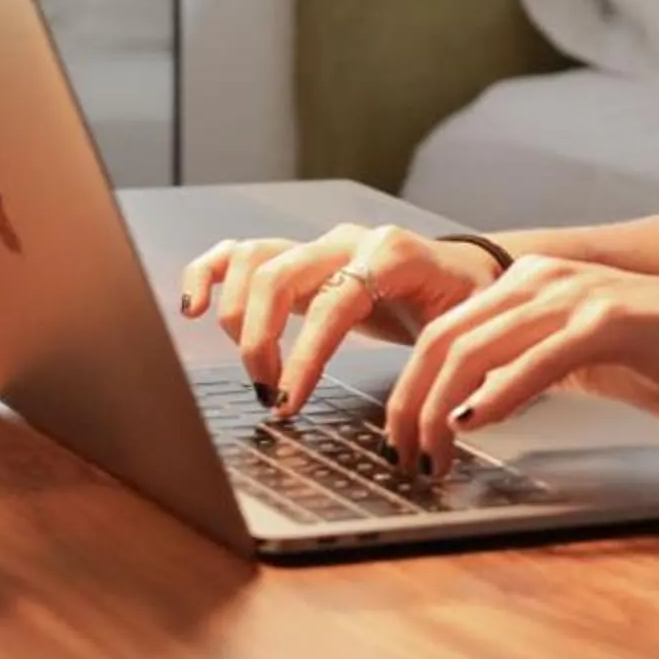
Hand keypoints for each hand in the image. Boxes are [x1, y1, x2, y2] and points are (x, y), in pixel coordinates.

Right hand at [176, 222, 505, 412]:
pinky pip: (239, 253)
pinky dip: (209, 275)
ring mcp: (318, 245)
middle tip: (272, 396)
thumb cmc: (463, 306)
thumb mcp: (465, 331)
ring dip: (239, 320)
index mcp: (393, 255)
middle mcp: (349, 241)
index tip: (288, 403)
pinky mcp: (297, 256)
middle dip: (262, 343)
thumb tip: (428, 417)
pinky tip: (193, 308)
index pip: (334, 302)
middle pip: (279, 277)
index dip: (306, 355)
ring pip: (254, 262)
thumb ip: (446, 363)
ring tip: (257, 370)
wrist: (466, 274)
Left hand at [382, 257, 658, 476]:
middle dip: (408, 403)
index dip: (406, 389)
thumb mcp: (576, 347)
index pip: (441, 330)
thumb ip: (524, 361)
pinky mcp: (606, 322)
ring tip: (430, 457)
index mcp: (528, 280)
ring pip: (475, 350)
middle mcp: (542, 278)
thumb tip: (466, 407)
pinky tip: (473, 426)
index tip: (396, 439)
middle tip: (401, 458)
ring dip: (439, 411)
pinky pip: (533, 360)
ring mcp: (574, 296)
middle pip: (443, 340)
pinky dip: (494, 396)